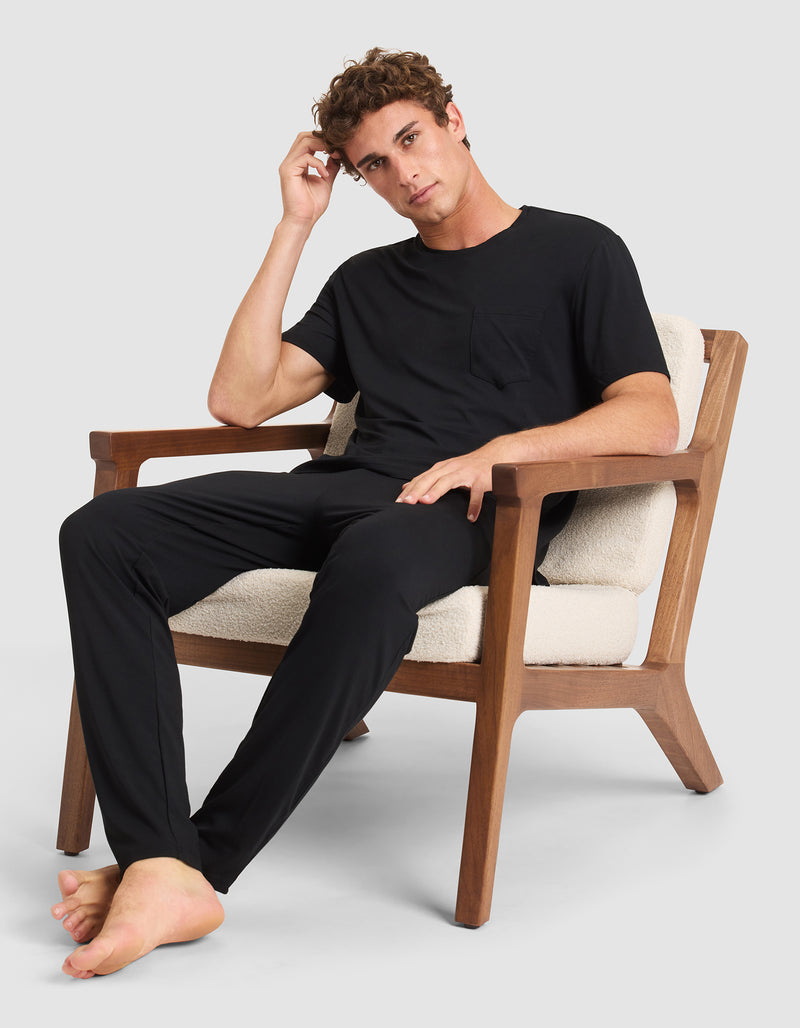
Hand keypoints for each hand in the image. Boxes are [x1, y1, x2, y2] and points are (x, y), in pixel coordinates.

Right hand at [279, 131, 340, 227]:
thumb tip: (336, 156)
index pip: (308, 141)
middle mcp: (291, 161)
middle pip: (304, 136)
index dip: (323, 140)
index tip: (338, 149)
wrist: (303, 220)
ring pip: (304, 142)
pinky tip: (324, 175)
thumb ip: (330, 167)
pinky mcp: (288, 171)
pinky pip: (305, 157)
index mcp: (298, 163)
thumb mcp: (325, 182)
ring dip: (322, 146)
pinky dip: (318, 163)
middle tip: (336, 148)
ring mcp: (288, 165)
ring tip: (334, 156)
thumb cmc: (312, 205)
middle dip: (322, 138)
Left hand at [395, 436, 515, 520]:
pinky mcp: (481, 479)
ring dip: (436, 491)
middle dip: (417, 490)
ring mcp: (466, 473)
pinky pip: (477, 494)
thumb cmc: (467, 466)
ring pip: (448, 482)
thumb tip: (406, 486)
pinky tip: (470, 518)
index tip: (397, 502)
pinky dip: (474, 505)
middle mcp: (451, 468)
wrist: (494, 455)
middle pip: (430, 479)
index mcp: (441, 468)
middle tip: (406, 502)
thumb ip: (427, 479)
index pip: (422, 479)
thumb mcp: (445, 470)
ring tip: (426, 502)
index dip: (409, 490)